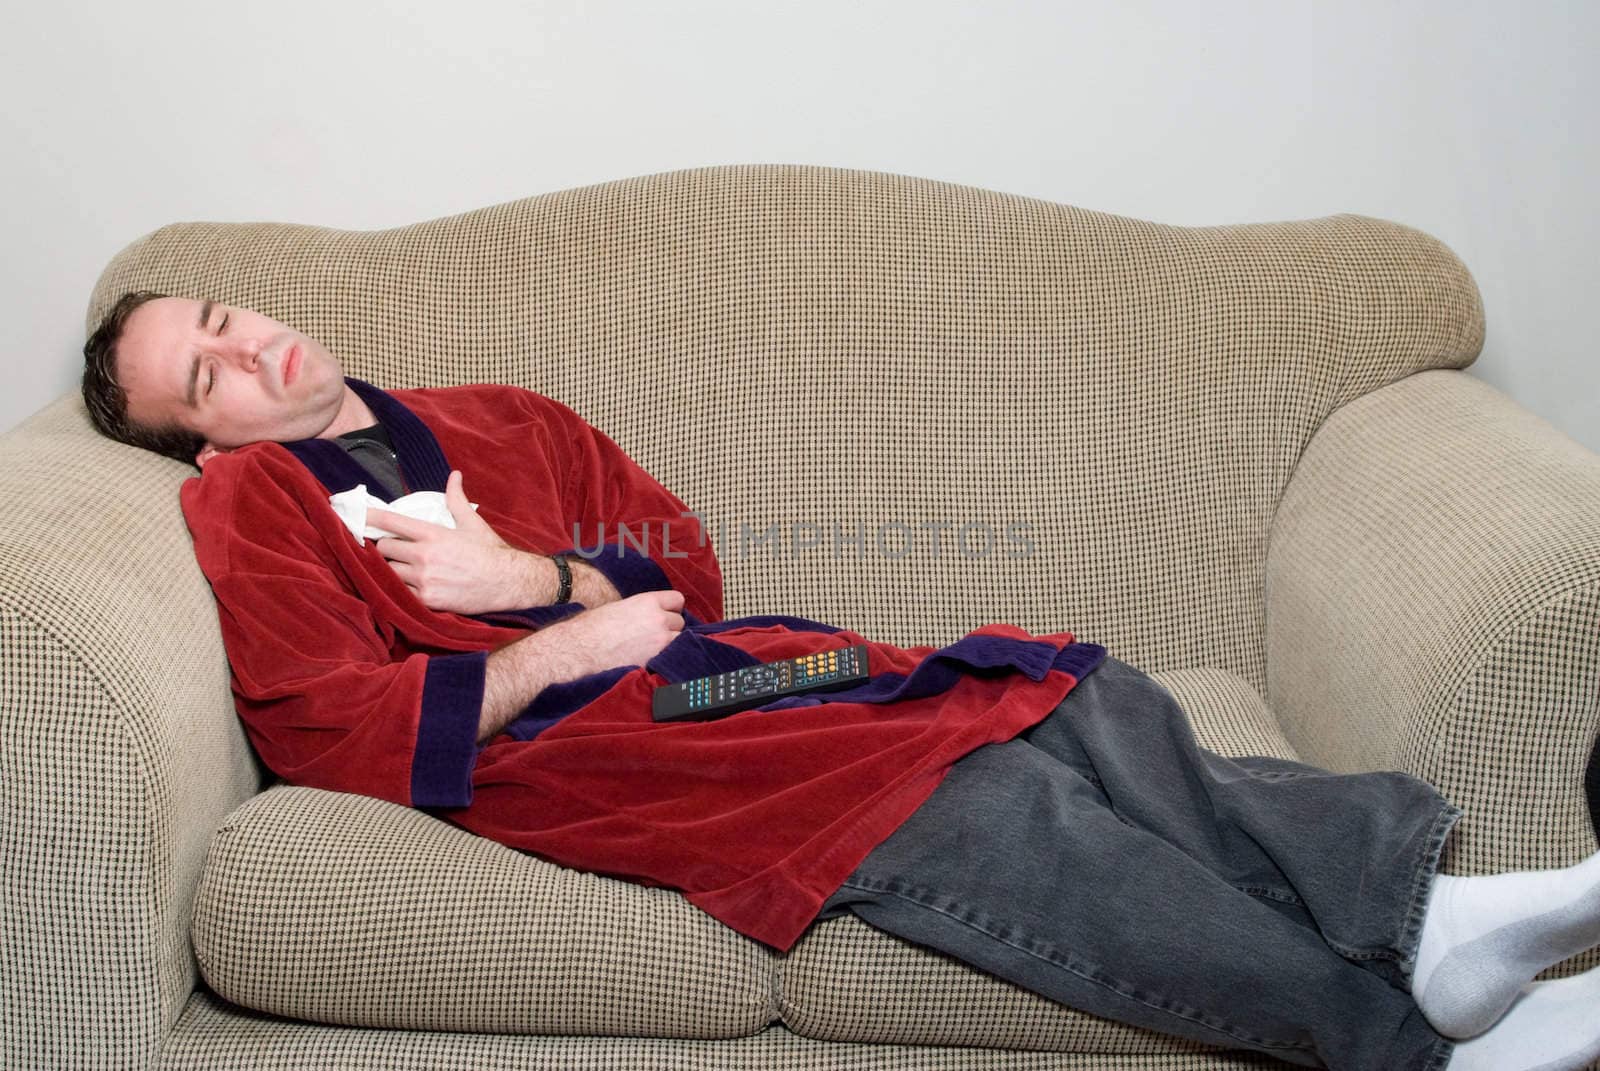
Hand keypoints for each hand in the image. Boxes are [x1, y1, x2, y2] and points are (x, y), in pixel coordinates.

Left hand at [370, 471, 537, 613]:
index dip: (369, 516)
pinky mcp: (427, 600)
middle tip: (395, 550)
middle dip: (386, 547)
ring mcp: (424, 580)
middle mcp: (424, 556)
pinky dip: (401, 589)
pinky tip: (409, 586)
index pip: (391, 521)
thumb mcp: (473, 523)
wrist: (509, 583)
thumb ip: (456, 499)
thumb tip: (454, 476)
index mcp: (433, 533)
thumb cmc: (491, 552)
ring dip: (391, 570)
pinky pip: (399, 593)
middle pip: (383, 548)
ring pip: (388, 572)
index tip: (354, 513)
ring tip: (402, 569)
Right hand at [560, 589, 686, 673]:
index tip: (667, 614)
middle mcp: (658, 619)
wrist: (580, 650)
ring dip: (670, 644)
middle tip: (656, 634)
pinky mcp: (655, 660)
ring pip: (679, 640)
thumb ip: (638, 610)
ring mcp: (660, 641)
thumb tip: (645, 615)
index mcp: (647, 601)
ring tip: (654, 648)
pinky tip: (651, 659)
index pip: (677, 599)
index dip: (673, 608)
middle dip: (671, 627)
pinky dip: (664, 659)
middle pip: (680, 622)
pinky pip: (669, 657)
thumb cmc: (591, 628)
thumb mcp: (617, 608)